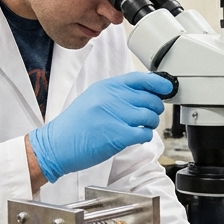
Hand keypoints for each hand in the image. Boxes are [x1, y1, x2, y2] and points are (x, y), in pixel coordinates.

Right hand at [27, 72, 170, 183]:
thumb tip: (143, 94)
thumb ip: (116, 94)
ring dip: (151, 123)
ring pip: (150, 116)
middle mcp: (112, 98)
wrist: (56, 145)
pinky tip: (137, 137)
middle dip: (155, 108)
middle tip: (149, 115)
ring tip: (142, 127)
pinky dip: (145, 136)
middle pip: (150, 98)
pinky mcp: (118, 136)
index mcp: (106, 87)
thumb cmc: (74, 126)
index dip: (158, 83)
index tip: (167, 88)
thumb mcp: (92, 99)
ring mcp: (115, 116)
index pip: (140, 78)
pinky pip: (144, 133)